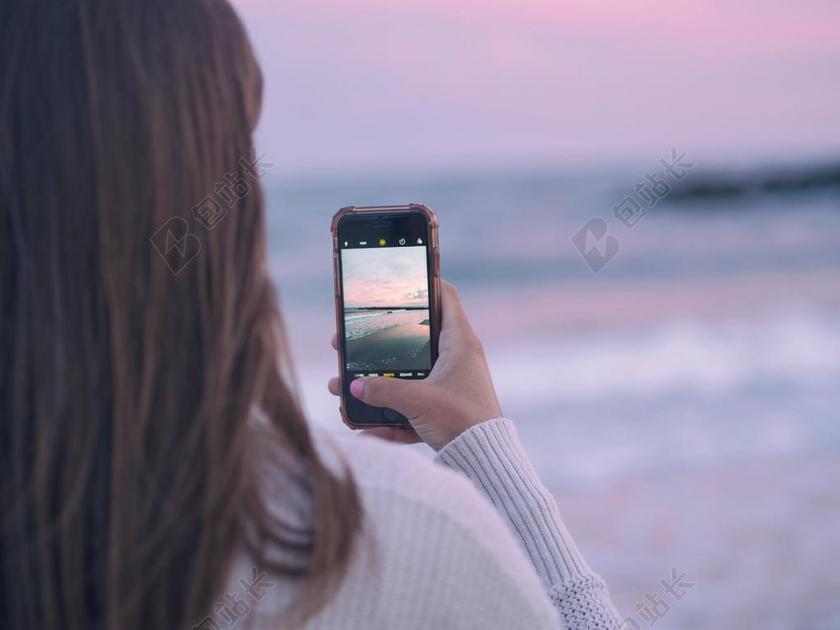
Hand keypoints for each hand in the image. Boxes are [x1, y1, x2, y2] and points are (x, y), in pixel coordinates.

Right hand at [328, 280, 502, 450]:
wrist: (485, 461)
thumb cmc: (461, 420)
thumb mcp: (418, 401)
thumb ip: (383, 391)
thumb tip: (353, 387)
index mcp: (459, 343)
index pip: (446, 298)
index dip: (425, 283)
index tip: (399, 280)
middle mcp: (457, 359)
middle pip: (414, 339)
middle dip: (379, 342)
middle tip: (351, 339)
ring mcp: (450, 385)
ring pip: (407, 376)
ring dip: (377, 383)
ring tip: (343, 385)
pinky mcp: (444, 410)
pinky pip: (411, 407)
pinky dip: (389, 417)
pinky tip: (362, 428)